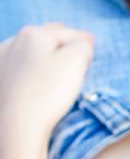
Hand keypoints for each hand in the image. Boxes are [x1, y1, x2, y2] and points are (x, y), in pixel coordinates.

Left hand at [0, 23, 95, 139]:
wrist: (16, 125)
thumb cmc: (47, 93)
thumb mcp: (75, 62)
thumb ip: (82, 45)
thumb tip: (82, 42)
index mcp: (34, 34)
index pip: (68, 33)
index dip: (83, 41)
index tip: (91, 47)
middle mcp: (13, 41)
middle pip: (46, 38)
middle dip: (62, 43)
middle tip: (76, 53)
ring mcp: (1, 60)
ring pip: (30, 52)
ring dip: (43, 55)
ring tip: (55, 66)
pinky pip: (18, 67)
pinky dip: (29, 69)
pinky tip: (34, 79)